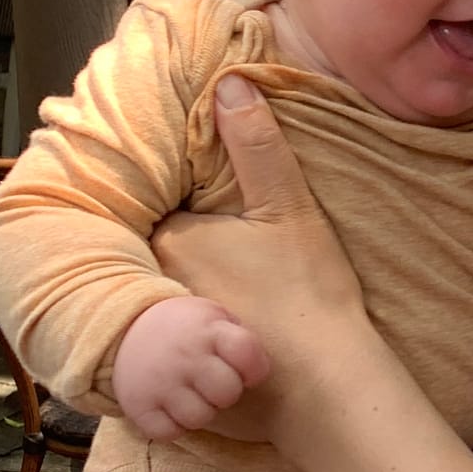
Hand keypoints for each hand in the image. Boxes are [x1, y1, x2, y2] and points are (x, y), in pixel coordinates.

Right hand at [111, 294, 271, 440]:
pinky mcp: (138, 405)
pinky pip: (169, 433)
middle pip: (227, 392)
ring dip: (200, 411)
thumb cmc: (186, 330)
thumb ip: (240, 340)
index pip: (247, 353)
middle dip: (226, 393)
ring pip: (200, 418)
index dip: (254, 368)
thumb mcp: (214, 318)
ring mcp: (160, 382)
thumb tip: (258, 371)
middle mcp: (184, 356)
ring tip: (192, 395)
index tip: (246, 371)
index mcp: (208, 330)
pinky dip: (173, 426)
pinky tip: (172, 409)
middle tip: (213, 384)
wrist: (125, 328)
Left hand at [149, 76, 370, 433]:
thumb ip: (257, 146)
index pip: (157, 209)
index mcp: (172, 241)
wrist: (323, 389)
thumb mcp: (291, 210)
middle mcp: (150, 286)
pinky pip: (161, 344)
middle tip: (220, 251)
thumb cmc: (310, 295)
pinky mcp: (169, 378)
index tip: (208, 210)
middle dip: (170, 249)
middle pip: (149, 253)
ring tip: (222, 292)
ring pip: (155, 296)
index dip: (181, 206)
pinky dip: (177, 337)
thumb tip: (230, 82)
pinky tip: (217, 334)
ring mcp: (158, 335)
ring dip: (172, 292)